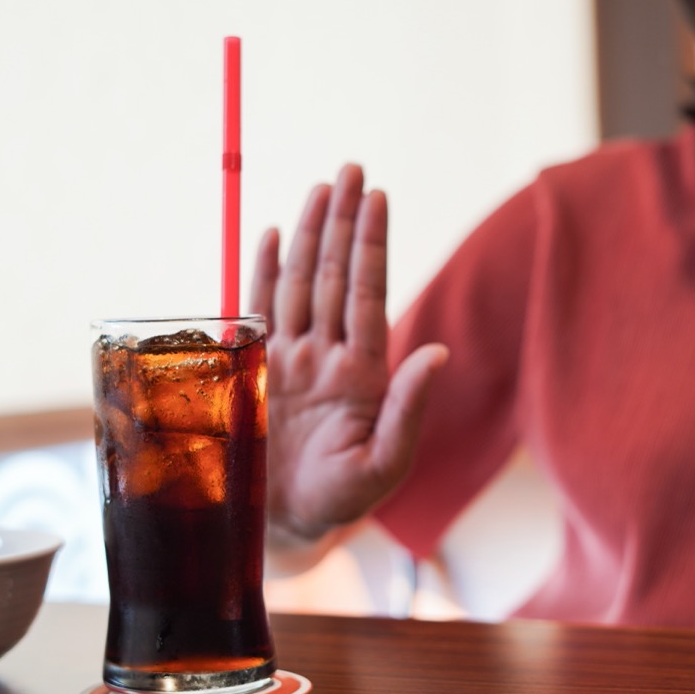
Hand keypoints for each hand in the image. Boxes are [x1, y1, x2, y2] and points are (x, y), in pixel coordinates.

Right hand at [250, 165, 448, 546]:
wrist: (286, 525)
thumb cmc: (342, 501)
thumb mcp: (383, 464)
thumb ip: (409, 409)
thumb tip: (439, 352)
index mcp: (362, 372)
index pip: (366, 294)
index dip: (371, 246)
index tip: (378, 198)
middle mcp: (327, 355)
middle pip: (334, 274)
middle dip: (343, 221)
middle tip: (351, 167)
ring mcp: (290, 359)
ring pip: (300, 282)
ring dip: (309, 233)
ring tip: (321, 187)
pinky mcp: (255, 370)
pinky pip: (256, 310)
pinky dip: (261, 271)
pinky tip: (269, 233)